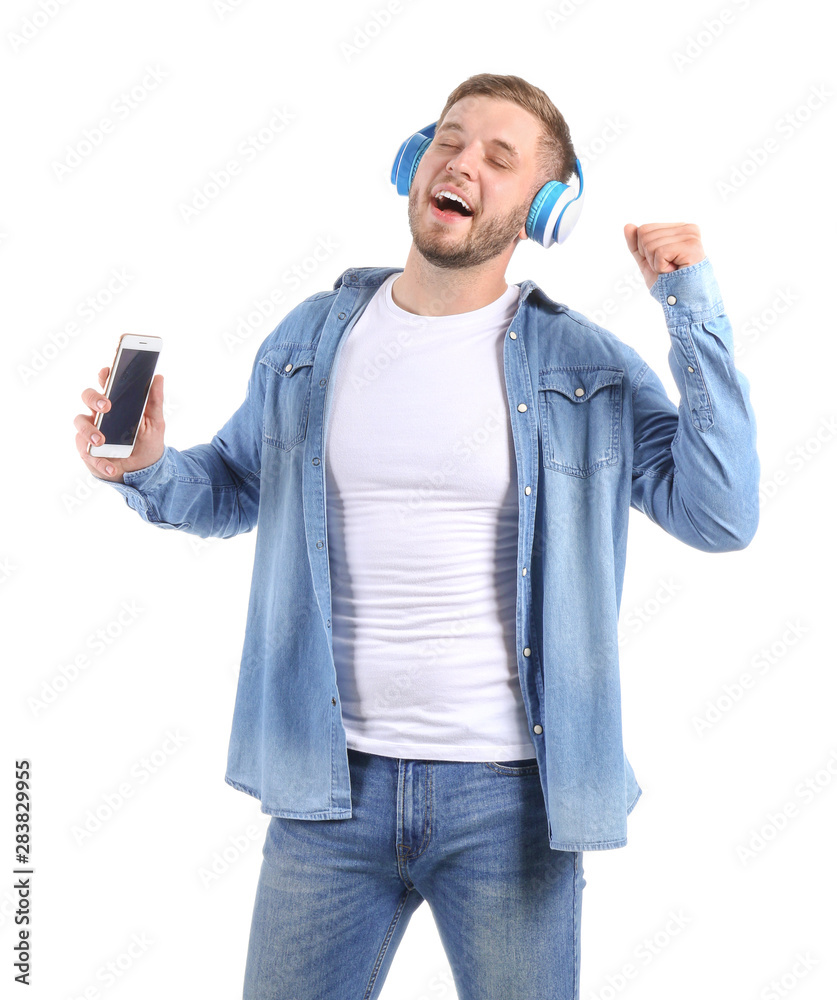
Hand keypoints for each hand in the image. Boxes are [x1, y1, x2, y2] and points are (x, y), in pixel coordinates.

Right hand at [74, 368, 165, 482]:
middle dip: (93, 398)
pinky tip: (112, 468)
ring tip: (102, 441)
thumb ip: (154, 401)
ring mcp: (91, 430)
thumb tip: (158, 377)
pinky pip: (87, 453)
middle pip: (87, 397)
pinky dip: (100, 462)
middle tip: (106, 406)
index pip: (106, 383)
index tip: (107, 373)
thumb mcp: (155, 423)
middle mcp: (99, 413)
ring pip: (80, 422)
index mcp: (116, 403)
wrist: (144, 471)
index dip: (104, 376)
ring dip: (89, 431)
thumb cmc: (147, 442)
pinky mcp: (87, 450)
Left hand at [623, 223, 704, 289]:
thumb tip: (627, 226)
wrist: (685, 301)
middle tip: (667, 267)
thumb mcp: (648, 262)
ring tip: (672, 270)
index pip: (644, 229)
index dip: (645, 251)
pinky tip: (675, 271)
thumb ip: (637, 245)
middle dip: (649, 258)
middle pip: (645, 235)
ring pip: (650, 244)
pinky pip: (659, 253)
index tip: (663, 261)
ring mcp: (690, 236)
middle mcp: (687, 228)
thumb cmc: (670, 283)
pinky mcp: (690, 246)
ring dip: (656, 264)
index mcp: (679, 229)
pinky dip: (661, 268)